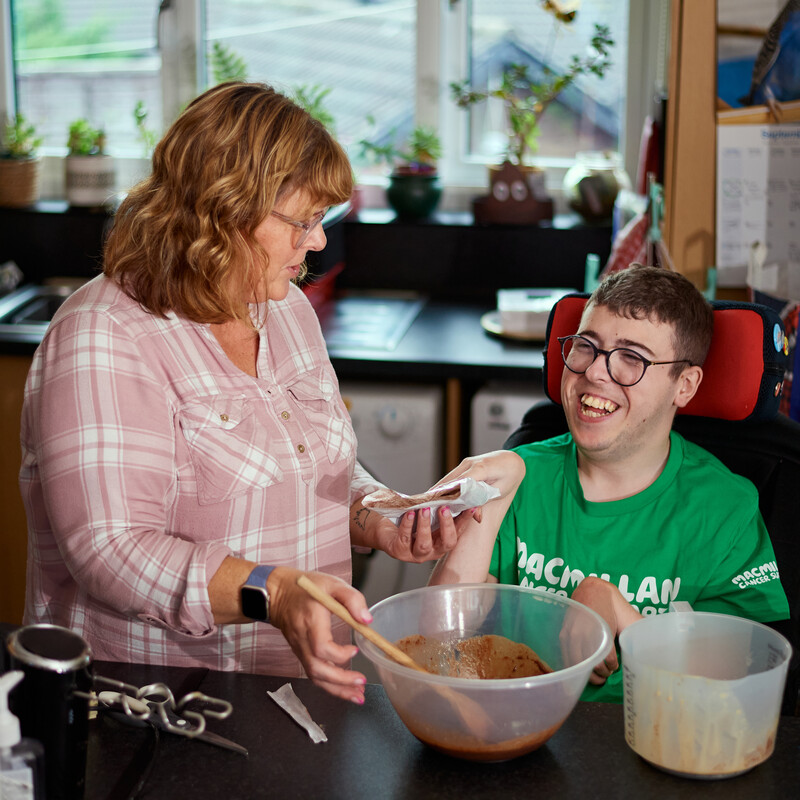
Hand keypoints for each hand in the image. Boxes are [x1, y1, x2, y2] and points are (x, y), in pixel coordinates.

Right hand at [267, 567, 371, 703]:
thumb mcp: (332, 584)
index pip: (321, 646)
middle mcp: (303, 638)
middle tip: (361, 683)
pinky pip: (313, 673)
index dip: (339, 654)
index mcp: (311, 619)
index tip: (355, 649)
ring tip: (357, 695)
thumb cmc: (306, 587)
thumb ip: (352, 599)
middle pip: (317, 669)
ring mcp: (299, 648)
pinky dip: (329, 684)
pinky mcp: (300, 653)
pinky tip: (344, 688)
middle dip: (340, 681)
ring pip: (314, 676)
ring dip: (336, 689)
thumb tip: (366, 620)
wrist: (277, 593)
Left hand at [350, 498, 473, 562]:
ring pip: (424, 545)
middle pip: (447, 543)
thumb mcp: (427, 513)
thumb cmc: (409, 519)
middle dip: (447, 525)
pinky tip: (409, 514)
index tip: (470, 507)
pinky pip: (404, 539)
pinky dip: (407, 525)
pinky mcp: (399, 552)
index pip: (458, 532)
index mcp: (442, 541)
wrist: (385, 527)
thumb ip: (440, 507)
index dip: (465, 520)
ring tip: (424, 509)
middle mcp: (432, 551)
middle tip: (443, 508)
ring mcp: (415, 554)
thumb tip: (455, 493)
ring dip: (425, 526)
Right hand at [433, 451, 526, 520]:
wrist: (511, 461)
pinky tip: (435, 497)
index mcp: (482, 469)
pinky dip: (443, 487)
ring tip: (426, 504)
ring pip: (448, 478)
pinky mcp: (464, 465)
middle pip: (450, 480)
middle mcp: (470, 464)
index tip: (436, 505)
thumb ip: (484, 502)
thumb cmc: (507, 477)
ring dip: (438, 491)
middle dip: (437, 494)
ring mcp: (466, 463)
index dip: (447, 493)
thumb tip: (475, 517)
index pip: (461, 482)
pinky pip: (452, 477)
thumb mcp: (499, 492)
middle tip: (425, 508)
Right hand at [565, 577, 640, 684]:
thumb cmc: (612, 606)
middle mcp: (585, 632)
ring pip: (579, 664)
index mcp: (603, 629)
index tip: (614, 666)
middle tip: (606, 673)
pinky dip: (576, 666)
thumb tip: (668, 645)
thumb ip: (643, 632)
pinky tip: (583, 667)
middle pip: (592, 665)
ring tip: (596, 673)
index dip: (612, 667)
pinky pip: (568, 658)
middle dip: (600, 673)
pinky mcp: (563, 635)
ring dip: (588, 672)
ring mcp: (571, 634)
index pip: (607, 660)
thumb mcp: (629, 619)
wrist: (593, 589)